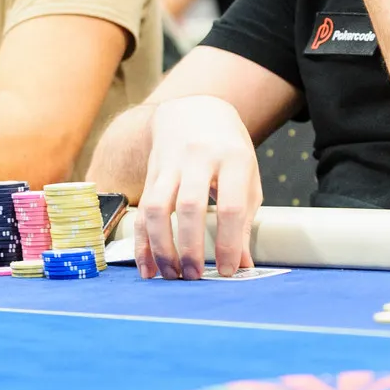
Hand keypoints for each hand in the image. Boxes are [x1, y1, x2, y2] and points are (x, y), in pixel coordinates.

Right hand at [136, 96, 261, 280]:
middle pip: (189, 205)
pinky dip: (142, 242)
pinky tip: (148, 267)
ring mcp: (171, 163)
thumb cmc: (228, 150)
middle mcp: (199, 157)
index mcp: (232, 158)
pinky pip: (142, 210)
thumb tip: (243, 265)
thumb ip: (244, 220)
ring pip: (157, 207)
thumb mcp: (247, 176)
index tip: (230, 270)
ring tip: (172, 275)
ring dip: (161, 246)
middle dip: (190, 246)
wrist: (192, 112)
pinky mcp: (151, 173)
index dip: (229, 242)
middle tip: (195, 277)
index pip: (230, 205)